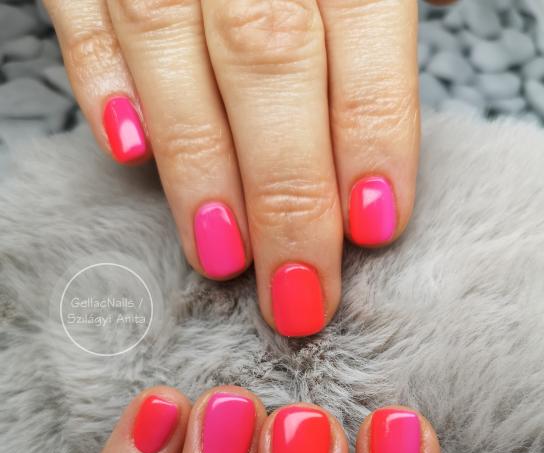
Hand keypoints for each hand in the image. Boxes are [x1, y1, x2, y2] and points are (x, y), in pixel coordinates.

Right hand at [45, 0, 452, 336]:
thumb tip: (421, 48)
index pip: (360, 37)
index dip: (369, 138)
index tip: (374, 227)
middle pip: (268, 60)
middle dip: (286, 193)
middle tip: (298, 293)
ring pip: (171, 47)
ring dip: (197, 165)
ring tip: (223, 257)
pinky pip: (83, 8)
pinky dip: (100, 80)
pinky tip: (124, 153)